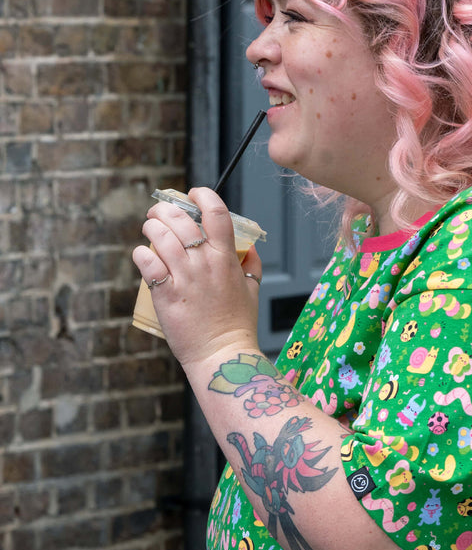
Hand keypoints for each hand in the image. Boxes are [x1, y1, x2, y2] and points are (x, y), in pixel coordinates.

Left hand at [132, 186, 261, 368]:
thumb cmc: (238, 325)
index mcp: (227, 258)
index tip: (193, 195)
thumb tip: (250, 249)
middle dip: (165, 209)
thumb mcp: (252, 290)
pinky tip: (143, 256)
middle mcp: (205, 262)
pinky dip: (141, 254)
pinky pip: (147, 262)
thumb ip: (252, 265)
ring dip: (150, 227)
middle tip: (159, 213)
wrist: (222, 354)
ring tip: (149, 230)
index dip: (202, 195)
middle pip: (180, 218)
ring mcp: (184, 277)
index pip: (216, 212)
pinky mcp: (165, 294)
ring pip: (159, 236)